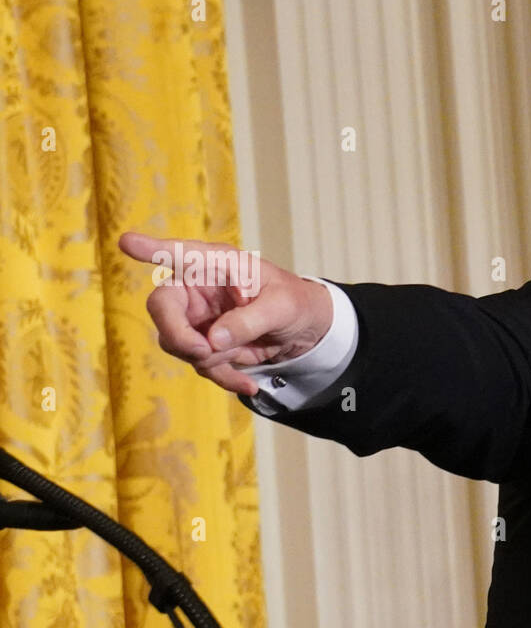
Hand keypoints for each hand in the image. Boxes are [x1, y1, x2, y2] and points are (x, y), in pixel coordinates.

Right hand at [119, 232, 333, 396]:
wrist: (307, 330)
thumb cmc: (295, 302)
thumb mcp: (282, 307)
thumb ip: (249, 320)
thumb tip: (211, 341)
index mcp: (217, 264)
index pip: (180, 254)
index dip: (152, 249)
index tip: (126, 242)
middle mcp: (199, 288)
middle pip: (162, 308)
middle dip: (178, 334)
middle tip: (202, 351)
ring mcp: (198, 318)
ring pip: (178, 343)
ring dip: (210, 359)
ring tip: (247, 356)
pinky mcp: (205, 344)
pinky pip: (200, 364)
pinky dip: (223, 377)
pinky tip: (248, 385)